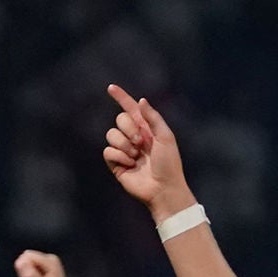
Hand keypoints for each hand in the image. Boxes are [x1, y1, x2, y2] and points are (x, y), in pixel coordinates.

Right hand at [100, 85, 191, 212]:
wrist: (163, 188)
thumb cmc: (169, 165)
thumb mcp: (165, 137)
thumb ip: (153, 118)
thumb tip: (141, 100)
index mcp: (147, 129)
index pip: (131, 109)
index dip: (121, 98)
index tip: (111, 87)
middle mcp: (134, 137)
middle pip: (119, 119)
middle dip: (129, 129)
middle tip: (141, 143)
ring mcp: (124, 150)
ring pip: (111, 134)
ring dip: (125, 145)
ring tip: (137, 157)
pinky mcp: (116, 163)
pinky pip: (108, 151)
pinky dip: (119, 157)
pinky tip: (130, 165)